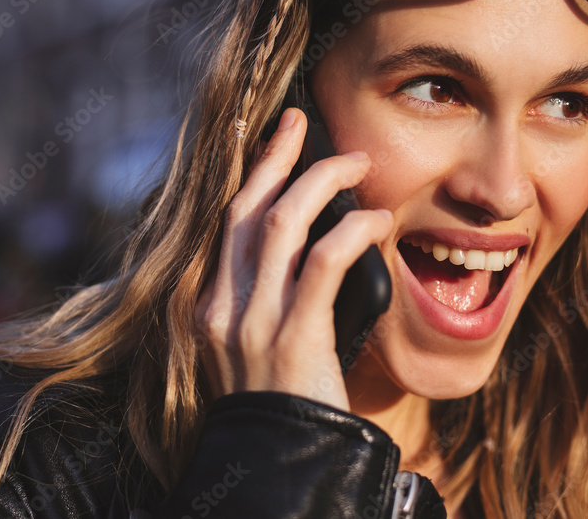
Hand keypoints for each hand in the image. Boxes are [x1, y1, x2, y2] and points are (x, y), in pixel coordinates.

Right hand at [193, 107, 392, 411]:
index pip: (230, 220)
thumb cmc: (280, 406)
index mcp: (211, 304)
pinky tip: (377, 222)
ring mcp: (253, 320)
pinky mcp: (292, 337)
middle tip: (307, 123)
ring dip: (323, 182)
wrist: (279, 465)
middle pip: (247, 206)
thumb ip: (266, 299)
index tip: (279, 137)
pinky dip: (353, 232)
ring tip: (359, 167)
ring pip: (283, 221)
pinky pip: (322, 262)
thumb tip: (310, 246)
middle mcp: (222, 305)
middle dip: (279, 156)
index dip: (254, 171)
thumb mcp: (254, 347)